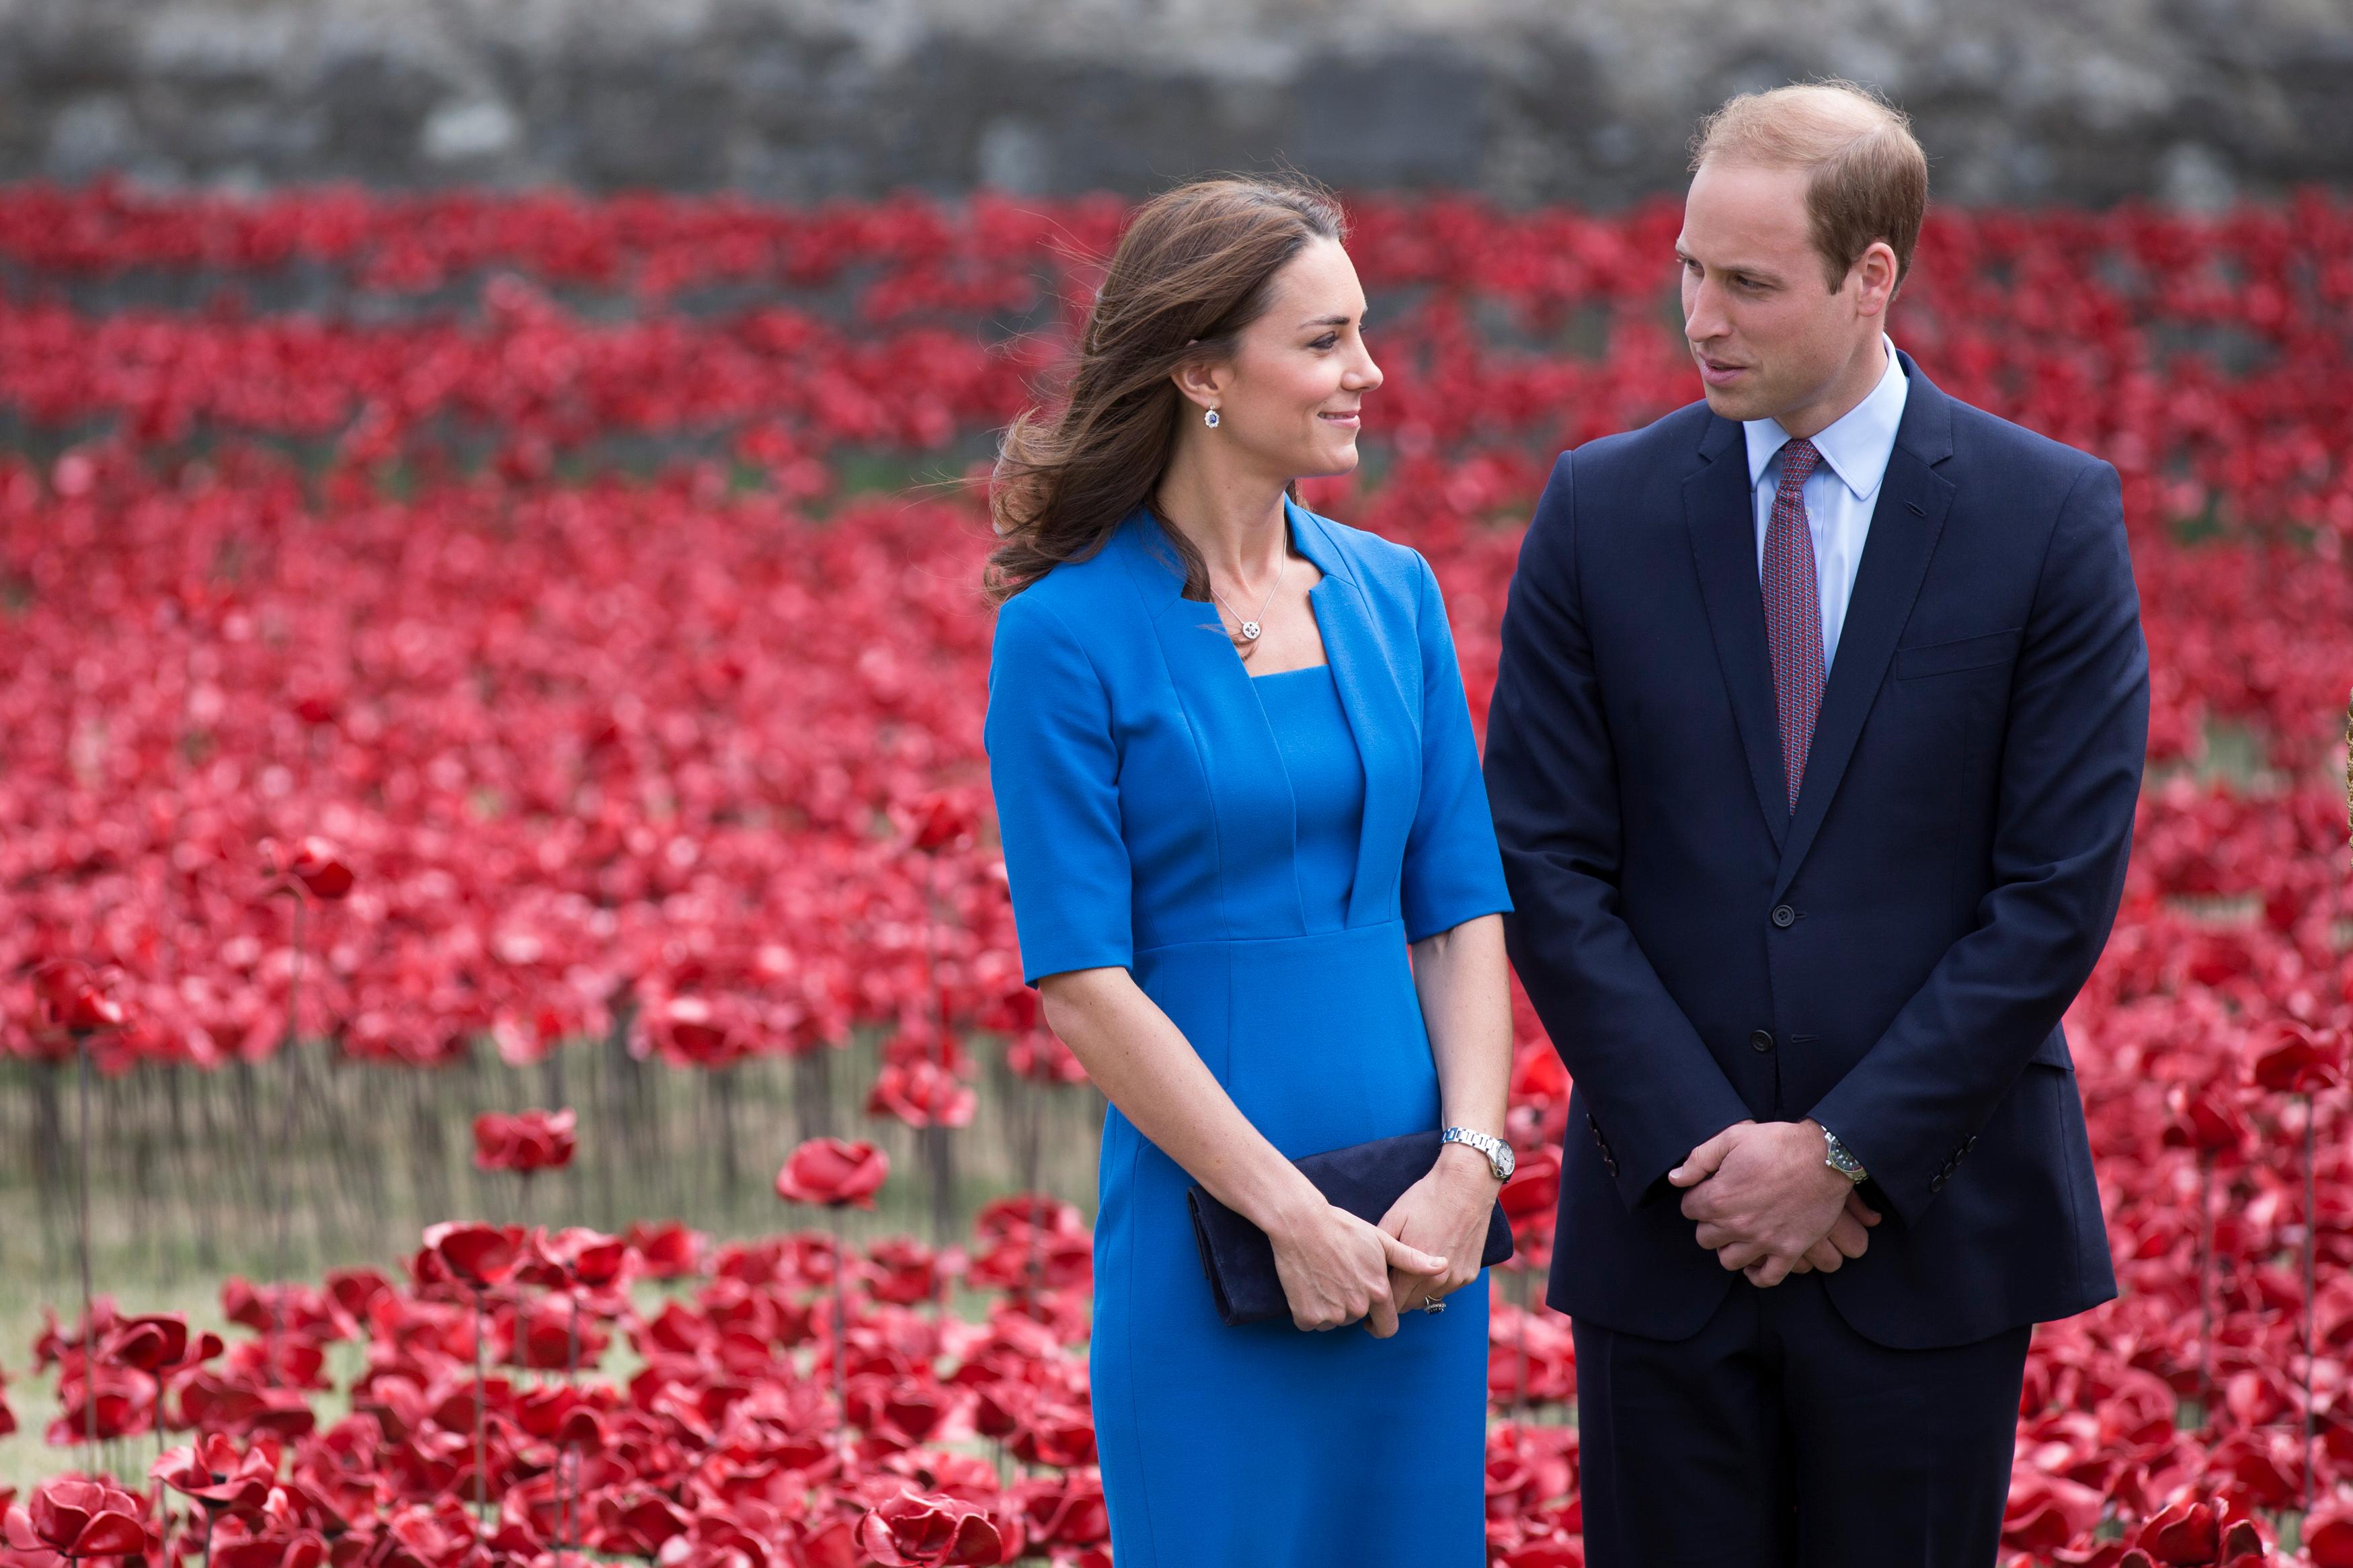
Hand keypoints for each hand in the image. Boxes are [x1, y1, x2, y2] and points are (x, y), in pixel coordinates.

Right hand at [1268, 1200, 1447, 1337]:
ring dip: (1330, 1308)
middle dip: (1352, 1305)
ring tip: (1324, 1277)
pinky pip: (1311, 1322)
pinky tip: (1309, 1284)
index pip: (1387, 1327)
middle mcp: (1356, 1308)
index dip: (1380, 1319)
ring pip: (1334, 1321)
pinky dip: (1309, 1309)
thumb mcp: (1381, 1240)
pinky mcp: (1306, 1315)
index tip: (1371, 1310)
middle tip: (1341, 1278)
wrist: (1300, 1223)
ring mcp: (1330, 1314)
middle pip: (1357, 1320)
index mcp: (1378, 1292)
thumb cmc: (1342, 1228)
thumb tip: (1443, 1265)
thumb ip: (1412, 1260)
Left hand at [1377, 1143, 1499, 1311]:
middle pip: (1409, 1305)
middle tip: (1385, 1289)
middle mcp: (1438, 1281)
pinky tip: (1428, 1267)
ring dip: (1415, 1293)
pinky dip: (1435, 1284)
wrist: (1466, 1185)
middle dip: (1395, 1300)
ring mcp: (1456, 1279)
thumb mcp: (1394, 1219)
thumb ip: (1380, 1250)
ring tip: (1405, 1277)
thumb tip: (1367, 1269)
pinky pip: (1446, 1290)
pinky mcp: (1470, 1275)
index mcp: (1415, 1270)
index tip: (1369, 1310)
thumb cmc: (1426, 1199)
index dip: (1377, 1306)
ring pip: (1428, 1299)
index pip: (1392, 1303)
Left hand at [1669, 1120, 1877, 1285]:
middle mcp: (1737, 1225)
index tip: (1710, 1190)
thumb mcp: (1732, 1138)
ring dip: (1729, 1248)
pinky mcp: (1789, 1251)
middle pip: (1705, 1238)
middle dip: (1710, 1224)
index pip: (1689, 1210)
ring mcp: (1764, 1241)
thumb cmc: (1778, 1143)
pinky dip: (1757, 1274)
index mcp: (1718, 1198)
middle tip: (1724, 1211)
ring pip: (1728, 1260)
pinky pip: (1767, 1278)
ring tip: (1738, 1233)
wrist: (1825, 1157)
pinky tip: (1754, 1262)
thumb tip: (1675, 1179)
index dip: (1697, 1198)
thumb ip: (1699, 1159)